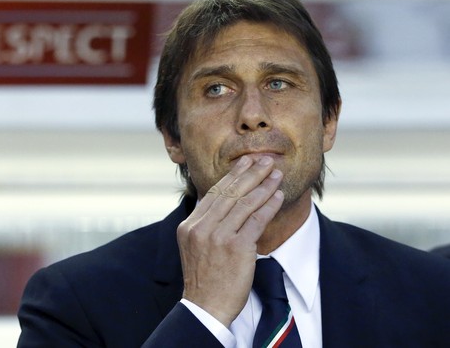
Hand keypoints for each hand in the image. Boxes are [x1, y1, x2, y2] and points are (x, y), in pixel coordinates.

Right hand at [177, 155, 283, 326]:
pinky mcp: (236, 248)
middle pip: (229, 193)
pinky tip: (278, 196)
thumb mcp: (193, 247)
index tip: (244, 163)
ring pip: (244, 203)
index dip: (231, 176)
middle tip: (265, 160)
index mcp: (189, 226)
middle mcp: (201, 228)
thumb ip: (203, 224)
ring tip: (277, 173)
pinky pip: (257, 220)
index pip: (213, 193)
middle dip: (250, 173)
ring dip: (263, 185)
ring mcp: (218, 237)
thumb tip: (216, 200)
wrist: (205, 307)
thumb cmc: (203, 279)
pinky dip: (269, 205)